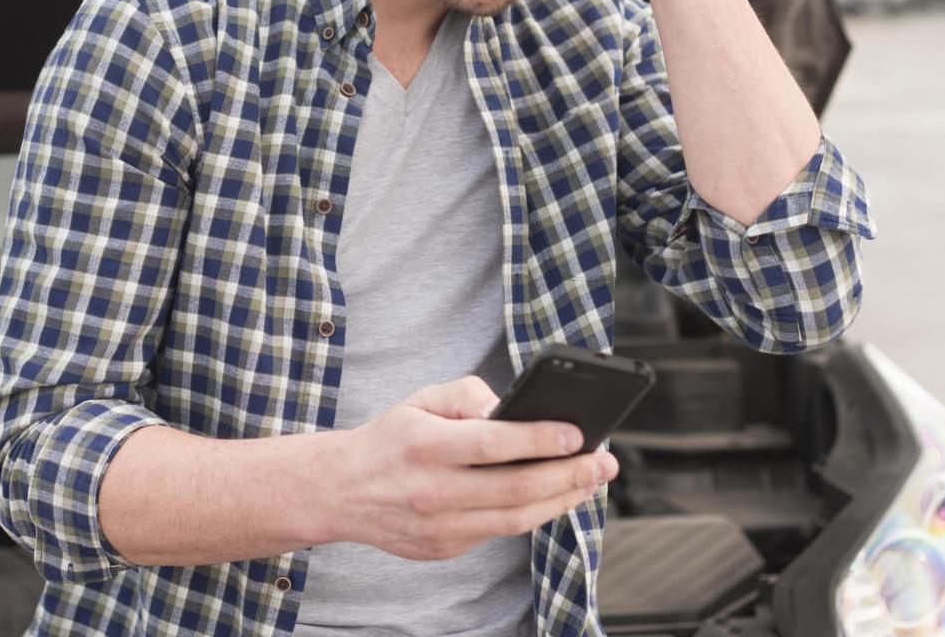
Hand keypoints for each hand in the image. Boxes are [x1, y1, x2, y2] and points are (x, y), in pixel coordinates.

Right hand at [328, 375, 617, 560]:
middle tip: (604, 462)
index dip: (540, 439)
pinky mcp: (445, 548)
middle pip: (516, 488)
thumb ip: (465, 395)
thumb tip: (509, 409)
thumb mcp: (418, 401)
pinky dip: (532, 513)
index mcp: (425, 445)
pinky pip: (499, 531)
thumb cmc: (389, 440)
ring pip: (516, 518)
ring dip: (561, 500)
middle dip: (570, 475)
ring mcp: (439, 526)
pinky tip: (554, 497)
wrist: (340, 491)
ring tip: (590, 482)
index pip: (493, 444)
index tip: (579, 434)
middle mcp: (433, 490)